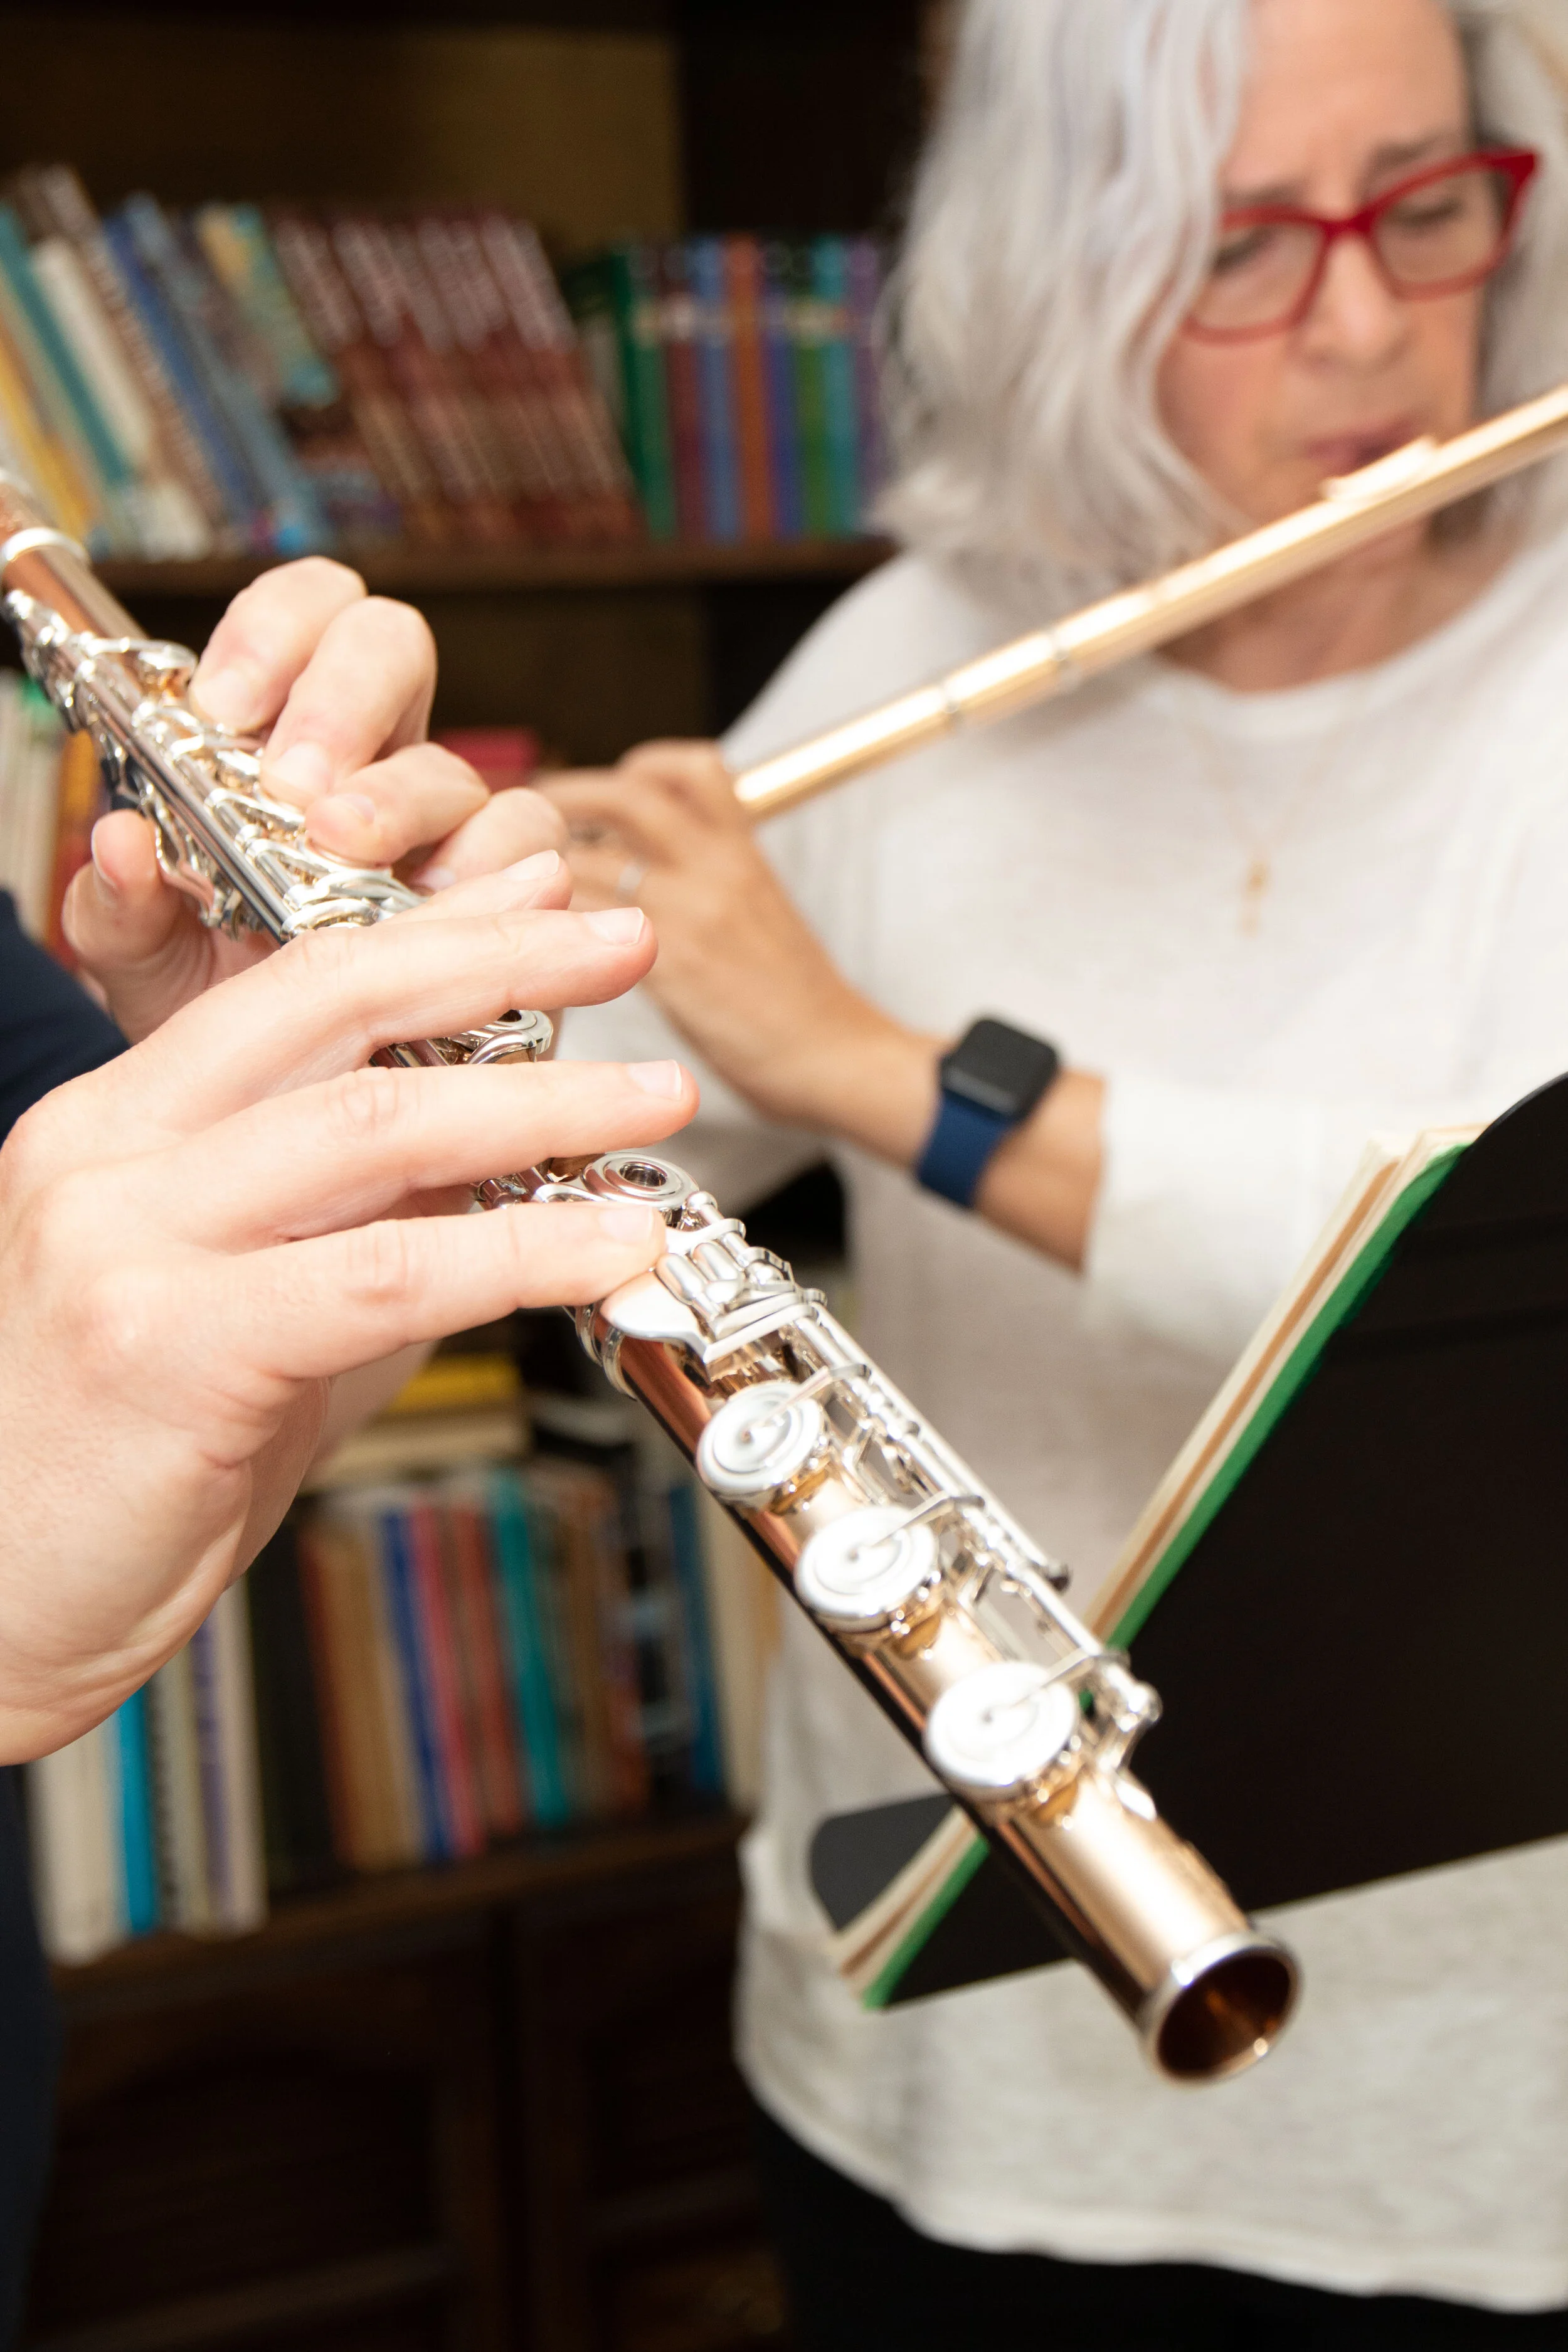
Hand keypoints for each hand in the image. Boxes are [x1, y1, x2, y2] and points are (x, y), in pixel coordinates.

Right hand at [0, 870, 695, 1760]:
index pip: (295, 985)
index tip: (546, 907)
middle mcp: (106, 1154)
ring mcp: (120, 1240)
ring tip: (653, 1098)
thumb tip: (510, 1181)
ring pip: (372, 1126)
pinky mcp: (163, 1346)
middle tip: (623, 939)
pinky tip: (607, 1247)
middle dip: (500, 962)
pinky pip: (380, 1275)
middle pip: (335, 1008)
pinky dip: (518, 1253)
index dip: (438, 935)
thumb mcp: (244, 1311)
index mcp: (115, 1125)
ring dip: (541, 1103)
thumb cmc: (110, 1475)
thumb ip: (356, 1234)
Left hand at [65, 559, 564, 1039]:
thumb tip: (118, 842)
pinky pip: (535, 858)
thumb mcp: (144, 963)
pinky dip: (497, 877)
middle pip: (393, 644)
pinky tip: (443, 915)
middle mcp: (374, 767)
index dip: (276, 631)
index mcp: (281, 742)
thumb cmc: (222, 1018)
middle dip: (345, 700)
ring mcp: (449, 833)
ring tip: (354, 855)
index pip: (304, 614)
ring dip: (408, 800)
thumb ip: (120, 905)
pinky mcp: (514, 907)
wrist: (291, 1120)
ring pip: (464, 764)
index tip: (227, 705)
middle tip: (297, 785)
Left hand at [548, 740, 1105, 1270]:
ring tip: (508, 885)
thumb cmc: (801, 1007)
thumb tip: (652, 877)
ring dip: (537, 864)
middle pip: (632, 792)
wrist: (839, 1059)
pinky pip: (586, 924)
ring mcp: (695, 912)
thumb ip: (713, 883)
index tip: (607, 786)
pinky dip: (543, 924)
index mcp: (746, 850)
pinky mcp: (672, 966)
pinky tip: (527, 946)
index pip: (696, 766)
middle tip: (524, 815)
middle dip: (567, 793)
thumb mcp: (765, 917)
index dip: (641, 764)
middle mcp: (720, 867)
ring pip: (592, 855)